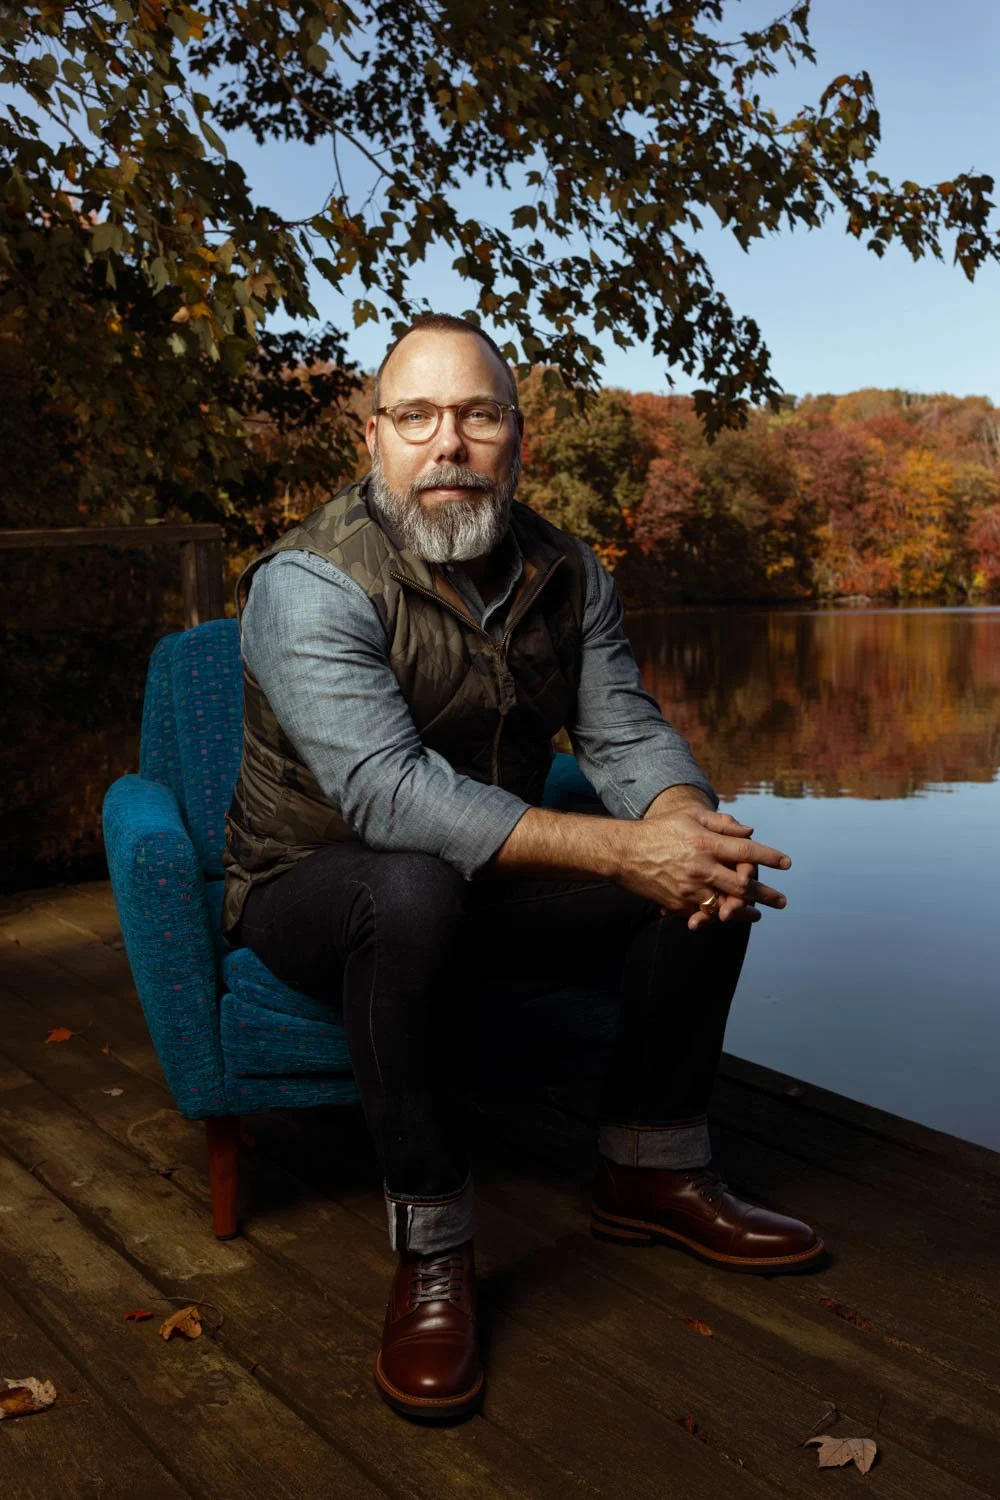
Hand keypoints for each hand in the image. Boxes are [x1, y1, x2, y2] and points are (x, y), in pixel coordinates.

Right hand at [620, 805, 789, 928]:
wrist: (624, 853)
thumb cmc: (660, 830)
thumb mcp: (690, 817)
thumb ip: (721, 823)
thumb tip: (749, 832)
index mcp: (705, 843)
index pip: (746, 851)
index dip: (769, 857)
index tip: (787, 863)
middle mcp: (700, 868)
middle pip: (742, 885)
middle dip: (766, 894)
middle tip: (782, 901)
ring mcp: (689, 889)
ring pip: (726, 906)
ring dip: (745, 912)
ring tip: (758, 914)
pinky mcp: (678, 904)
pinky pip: (703, 914)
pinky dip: (718, 916)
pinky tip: (730, 916)